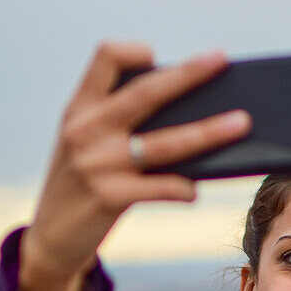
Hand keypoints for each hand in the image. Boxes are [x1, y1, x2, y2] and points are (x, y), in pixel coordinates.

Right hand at [19, 41, 251, 290]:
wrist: (50, 238)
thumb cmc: (80, 185)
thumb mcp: (86, 144)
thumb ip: (119, 124)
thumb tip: (190, 114)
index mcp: (80, 108)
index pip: (104, 58)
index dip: (133, 52)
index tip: (157, 56)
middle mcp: (86, 130)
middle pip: (147, 93)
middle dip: (189, 74)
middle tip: (221, 59)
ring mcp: (98, 164)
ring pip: (166, 143)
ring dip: (209, 132)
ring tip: (240, 124)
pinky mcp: (109, 197)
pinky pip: (162, 187)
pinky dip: (184, 189)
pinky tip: (194, 192)